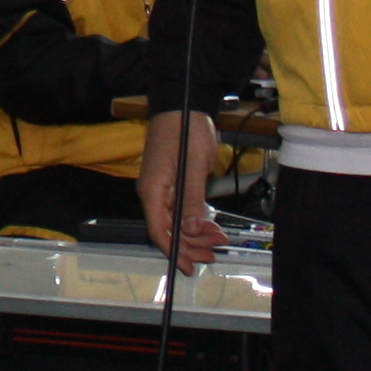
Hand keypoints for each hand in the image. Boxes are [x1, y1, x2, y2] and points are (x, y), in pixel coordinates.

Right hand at [140, 107, 226, 272]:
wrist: (182, 105)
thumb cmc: (185, 129)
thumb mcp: (193, 166)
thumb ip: (192, 199)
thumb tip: (191, 229)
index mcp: (153, 190)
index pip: (159, 230)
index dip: (174, 251)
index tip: (189, 266)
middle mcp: (153, 193)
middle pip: (167, 230)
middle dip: (191, 245)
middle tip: (214, 252)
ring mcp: (160, 189)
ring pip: (175, 222)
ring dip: (195, 234)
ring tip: (217, 238)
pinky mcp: (170, 184)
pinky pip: (178, 210)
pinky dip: (194, 220)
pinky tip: (208, 225)